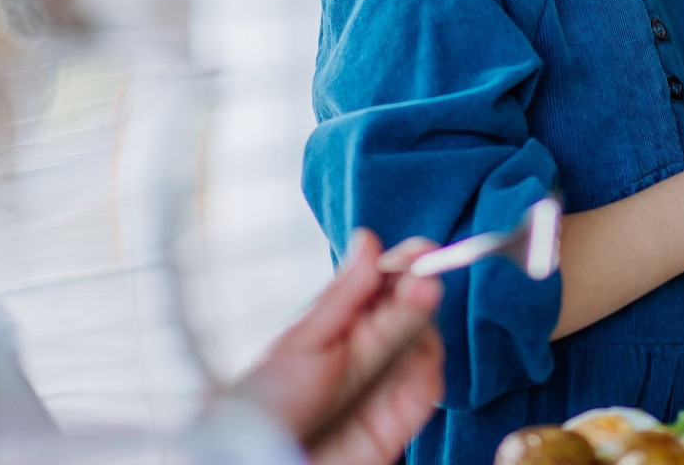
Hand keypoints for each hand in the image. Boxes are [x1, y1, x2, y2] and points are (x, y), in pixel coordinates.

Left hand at [235, 230, 444, 464]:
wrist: (255, 460)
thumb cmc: (264, 402)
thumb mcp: (301, 340)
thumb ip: (343, 296)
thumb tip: (370, 241)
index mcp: (344, 324)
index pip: (383, 286)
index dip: (404, 266)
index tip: (417, 251)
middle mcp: (370, 350)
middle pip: (410, 310)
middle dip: (419, 287)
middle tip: (423, 273)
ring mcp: (386, 383)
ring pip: (424, 344)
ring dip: (426, 322)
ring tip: (420, 300)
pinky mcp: (398, 420)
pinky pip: (426, 390)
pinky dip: (428, 369)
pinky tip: (421, 351)